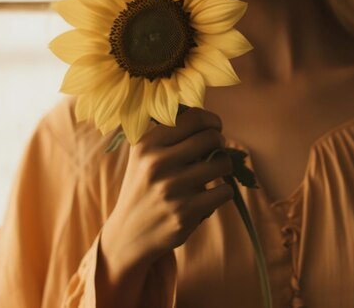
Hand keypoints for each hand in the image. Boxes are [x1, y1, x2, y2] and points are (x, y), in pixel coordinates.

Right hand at [100, 107, 233, 273]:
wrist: (129, 234)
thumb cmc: (144, 186)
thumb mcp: (143, 154)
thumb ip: (169, 133)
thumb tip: (207, 119)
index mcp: (147, 144)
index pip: (194, 118)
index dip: (212, 120)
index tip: (215, 127)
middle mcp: (157, 164)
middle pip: (211, 138)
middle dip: (219, 142)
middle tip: (215, 149)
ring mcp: (172, 190)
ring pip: (222, 163)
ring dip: (224, 165)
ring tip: (215, 169)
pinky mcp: (185, 214)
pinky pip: (224, 192)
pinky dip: (223, 191)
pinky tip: (211, 194)